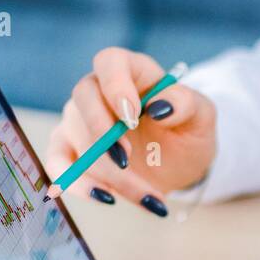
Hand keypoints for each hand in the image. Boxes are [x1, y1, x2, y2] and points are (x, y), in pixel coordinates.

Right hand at [47, 48, 216, 212]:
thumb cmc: (188, 131)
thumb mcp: (201, 117)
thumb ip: (186, 105)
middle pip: (84, 98)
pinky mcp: (71, 152)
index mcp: (132, 72)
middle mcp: (99, 92)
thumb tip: (160, 107)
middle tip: (126, 160)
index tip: (133, 115)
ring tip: (145, 195)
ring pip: (77, 138)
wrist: (179, 164)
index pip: (110, 62)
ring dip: (108, 172)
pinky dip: (76, 184)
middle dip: (103, 133)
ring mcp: (80, 121)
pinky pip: (58, 164)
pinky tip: (105, 197)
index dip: (115, 86)